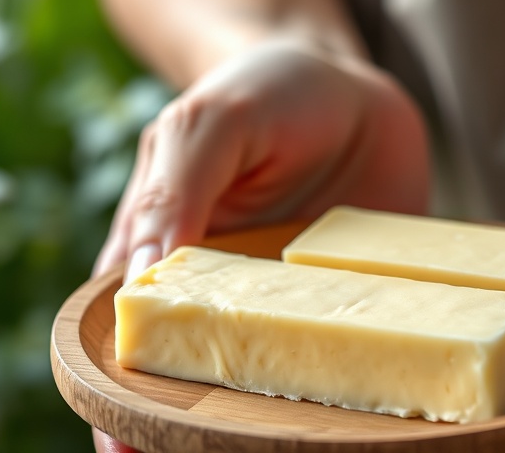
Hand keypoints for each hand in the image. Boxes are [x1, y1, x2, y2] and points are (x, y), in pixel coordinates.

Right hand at [91, 40, 428, 450]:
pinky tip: (384, 406)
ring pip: (280, 382)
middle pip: (203, 380)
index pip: (130, 347)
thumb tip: (133, 288)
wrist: (351, 86)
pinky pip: (360, 352)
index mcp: (166, 260)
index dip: (120, 407)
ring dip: (284, 426)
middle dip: (199, 433)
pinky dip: (364, 383)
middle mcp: (227, 298)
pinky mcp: (360, 305)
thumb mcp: (209, 125)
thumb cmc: (264, 93)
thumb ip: (172, 195)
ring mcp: (298, 308)